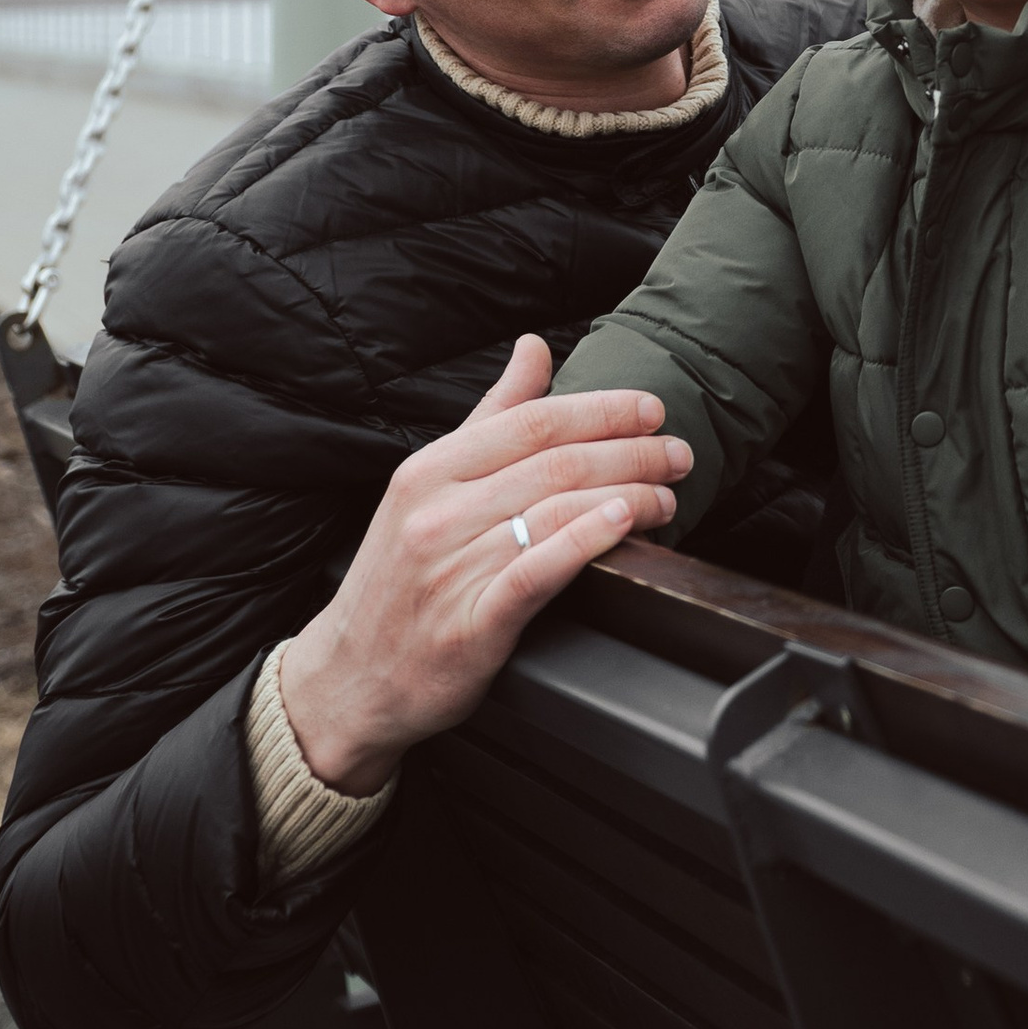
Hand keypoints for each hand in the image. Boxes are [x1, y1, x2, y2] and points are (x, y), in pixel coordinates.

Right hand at [279, 336, 691, 795]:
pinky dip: (586, 541)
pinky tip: (624, 524)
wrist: (350, 681)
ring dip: (628, 495)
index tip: (651, 409)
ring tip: (667, 496)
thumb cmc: (398, 580)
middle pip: (555, 463)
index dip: (601, 409)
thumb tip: (534, 347)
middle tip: (677, 455)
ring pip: (556, 511)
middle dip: (631, 452)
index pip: (531, 422)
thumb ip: (490, 417)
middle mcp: (437, 513)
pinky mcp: (471, 626)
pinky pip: (537, 571)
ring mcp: (452, 570)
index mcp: (429, 471)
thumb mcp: (428, 486)